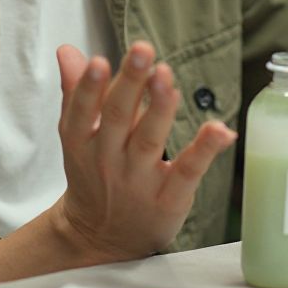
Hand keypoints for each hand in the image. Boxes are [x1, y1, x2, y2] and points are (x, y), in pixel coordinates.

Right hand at [52, 40, 235, 264]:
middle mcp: (107, 159)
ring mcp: (138, 180)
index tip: (99, 61)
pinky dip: (204, 150)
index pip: (82, 110)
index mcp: (81, 140)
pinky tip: (220, 129)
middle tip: (142, 50)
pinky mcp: (169, 198)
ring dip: (160, 107)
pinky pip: (187, 171)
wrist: (102, 238)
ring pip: (149, 139)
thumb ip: (77, 90)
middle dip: (130, 82)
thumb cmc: (93, 173)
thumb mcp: (77, 134)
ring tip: (166, 76)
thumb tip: (67, 50)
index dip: (89, 86)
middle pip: (117, 117)